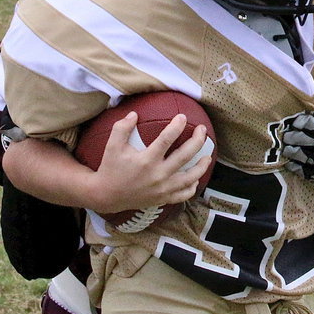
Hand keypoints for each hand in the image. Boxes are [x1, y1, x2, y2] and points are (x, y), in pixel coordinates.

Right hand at [90, 112, 211, 214]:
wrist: (106, 196)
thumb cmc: (110, 168)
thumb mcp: (112, 146)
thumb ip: (122, 128)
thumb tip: (135, 113)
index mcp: (146, 160)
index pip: (166, 139)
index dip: (177, 126)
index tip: (183, 117)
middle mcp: (157, 175)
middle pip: (185, 156)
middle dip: (197, 141)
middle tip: (202, 130)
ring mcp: (162, 189)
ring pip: (190, 177)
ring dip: (202, 166)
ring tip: (207, 156)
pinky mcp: (163, 199)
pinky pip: (183, 195)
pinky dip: (192, 187)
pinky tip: (195, 179)